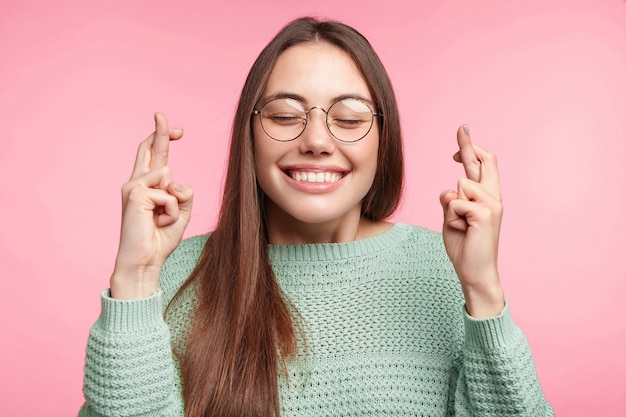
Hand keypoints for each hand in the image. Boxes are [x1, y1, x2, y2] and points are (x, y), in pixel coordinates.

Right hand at [110, 112, 193, 299]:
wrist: (144, 261)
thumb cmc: (160, 240)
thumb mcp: (181, 214)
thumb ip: (184, 195)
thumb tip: (176, 181)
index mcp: (148, 186)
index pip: (155, 156)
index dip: (164, 139)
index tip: (177, 129)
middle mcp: (137, 182)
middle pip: (150, 149)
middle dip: (160, 131)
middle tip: (161, 114)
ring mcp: (133, 186)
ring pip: (169, 176)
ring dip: (175, 204)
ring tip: (162, 221)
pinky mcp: (135, 194)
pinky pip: (168, 193)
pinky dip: (171, 211)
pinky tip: (158, 223)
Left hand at [439, 125, 503, 317]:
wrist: (475, 272)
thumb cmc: (465, 246)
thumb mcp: (452, 219)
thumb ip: (452, 201)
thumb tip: (449, 190)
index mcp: (487, 197)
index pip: (481, 165)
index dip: (470, 148)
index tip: (462, 132)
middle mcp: (493, 197)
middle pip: (481, 162)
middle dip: (468, 145)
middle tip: (461, 127)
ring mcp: (492, 204)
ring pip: (459, 186)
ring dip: (451, 207)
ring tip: (461, 226)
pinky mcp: (485, 213)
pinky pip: (455, 202)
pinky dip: (452, 217)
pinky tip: (463, 230)